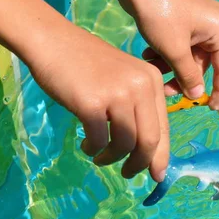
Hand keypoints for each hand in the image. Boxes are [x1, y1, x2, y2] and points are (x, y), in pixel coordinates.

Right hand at [29, 29, 169, 180]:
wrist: (54, 42)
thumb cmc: (88, 65)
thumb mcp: (124, 79)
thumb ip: (138, 108)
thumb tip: (148, 152)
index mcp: (152, 80)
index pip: (163, 127)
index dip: (161, 155)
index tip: (157, 176)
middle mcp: (140, 86)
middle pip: (149, 140)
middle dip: (140, 164)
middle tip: (128, 174)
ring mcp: (117, 93)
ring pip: (125, 144)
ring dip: (112, 158)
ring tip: (101, 157)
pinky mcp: (92, 103)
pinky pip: (99, 140)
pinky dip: (93, 148)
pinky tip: (87, 145)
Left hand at [130, 0, 218, 109]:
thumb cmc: (159, 14)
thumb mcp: (174, 50)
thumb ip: (188, 75)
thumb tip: (197, 95)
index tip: (212, 110)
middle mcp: (216, 25)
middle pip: (204, 63)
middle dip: (184, 77)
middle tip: (167, 92)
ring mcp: (200, 21)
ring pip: (190, 56)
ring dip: (172, 66)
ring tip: (153, 69)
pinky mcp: (185, 19)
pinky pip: (182, 45)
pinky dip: (168, 53)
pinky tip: (149, 54)